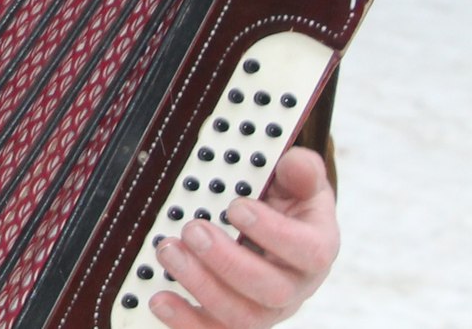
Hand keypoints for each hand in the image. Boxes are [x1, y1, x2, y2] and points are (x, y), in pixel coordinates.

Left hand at [148, 146, 339, 328]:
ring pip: (241, 316)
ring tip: (168, 251)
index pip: (308, 251)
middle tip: (192, 230)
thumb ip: (300, 171)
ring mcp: (265, 309)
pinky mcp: (234, 320)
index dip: (272, 232)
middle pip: (270, 290)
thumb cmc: (285, 207)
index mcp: (316, 248)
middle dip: (226, 261)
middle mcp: (295, 287)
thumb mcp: (297, 183)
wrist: (275, 232)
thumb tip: (296, 162)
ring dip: (200, 286)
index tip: (236, 207)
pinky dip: (186, 322)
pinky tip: (159, 299)